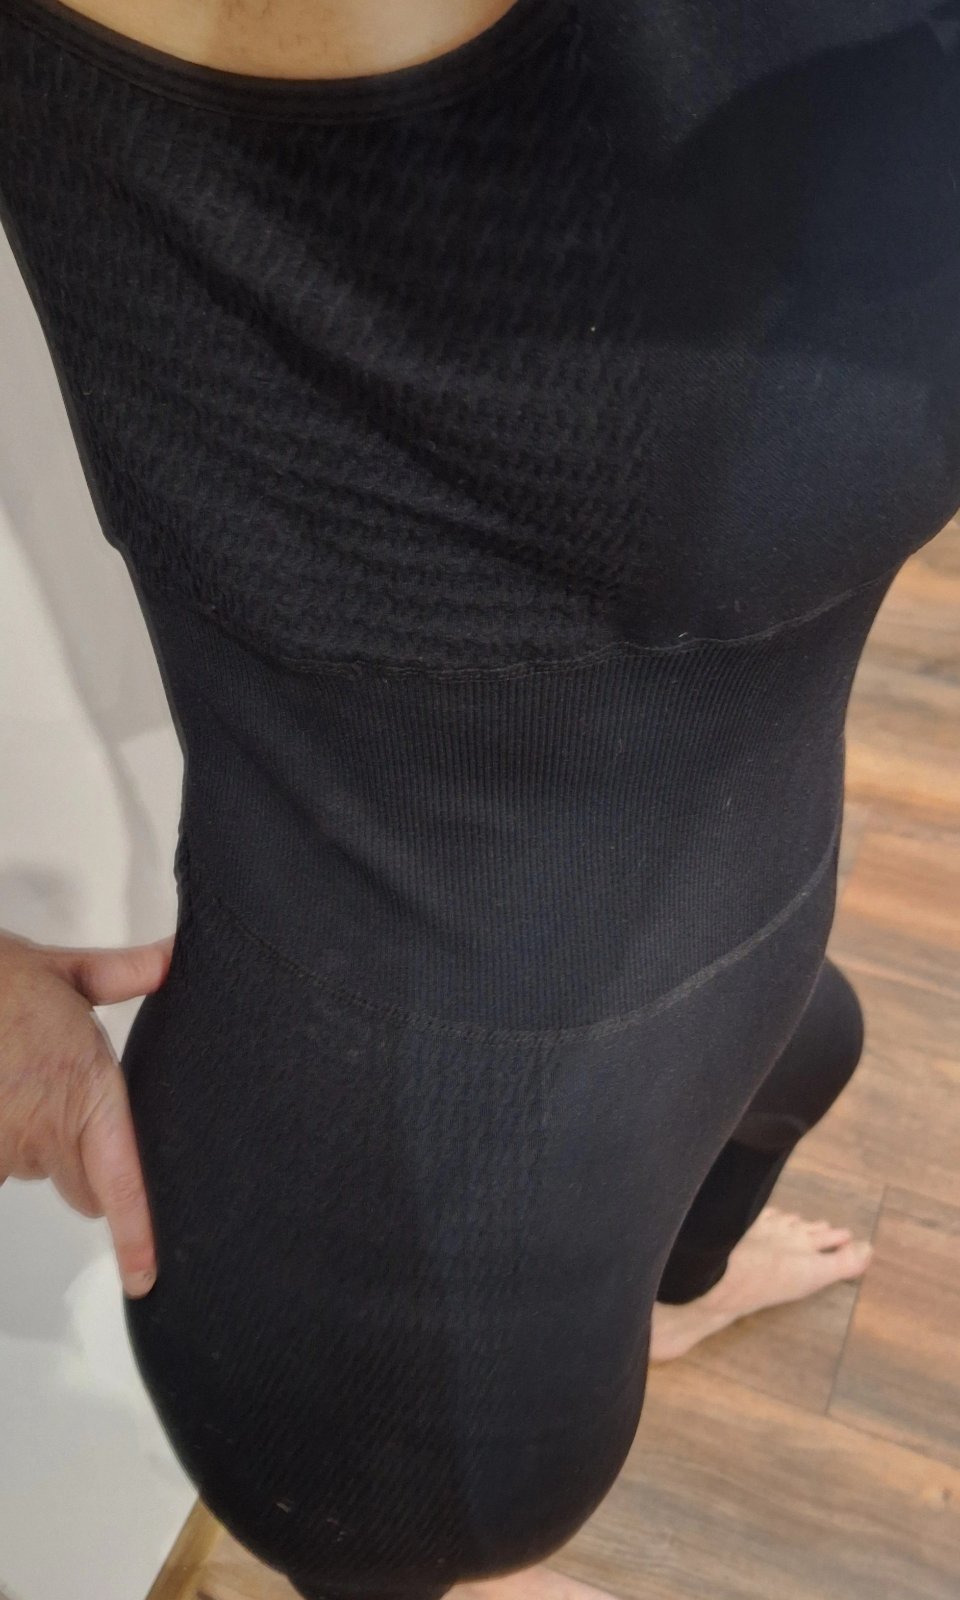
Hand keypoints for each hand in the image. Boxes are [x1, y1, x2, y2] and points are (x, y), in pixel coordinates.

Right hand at [0, 927, 173, 1297]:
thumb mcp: (65, 971)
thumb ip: (123, 973)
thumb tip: (172, 957)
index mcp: (88, 1092)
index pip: (120, 1183)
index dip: (135, 1236)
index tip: (145, 1275)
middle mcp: (47, 1130)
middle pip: (84, 1186)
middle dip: (84, 1162)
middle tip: (66, 1106)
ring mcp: (6, 1149)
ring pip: (35, 1171)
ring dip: (31, 1143)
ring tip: (18, 1081)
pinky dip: (0, 1139)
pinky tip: (0, 1090)